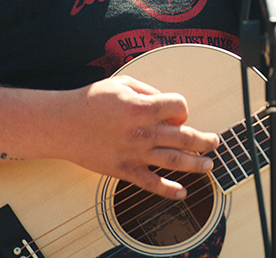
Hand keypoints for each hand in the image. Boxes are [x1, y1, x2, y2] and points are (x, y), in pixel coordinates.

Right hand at [58, 75, 219, 198]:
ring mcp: (135, 153)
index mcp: (143, 107)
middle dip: (204, 140)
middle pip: (185, 137)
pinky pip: (150, 183)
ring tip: (209, 165)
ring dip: (196, 164)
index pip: (180, 107)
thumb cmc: (90, 100)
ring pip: (174, 161)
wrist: (61, 124)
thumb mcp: (122, 83)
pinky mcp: (124, 170)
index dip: (181, 108)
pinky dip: (168, 190)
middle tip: (214, 142)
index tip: (176, 112)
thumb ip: (147, 91)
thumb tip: (165, 101)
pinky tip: (182, 192)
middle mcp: (143, 131)